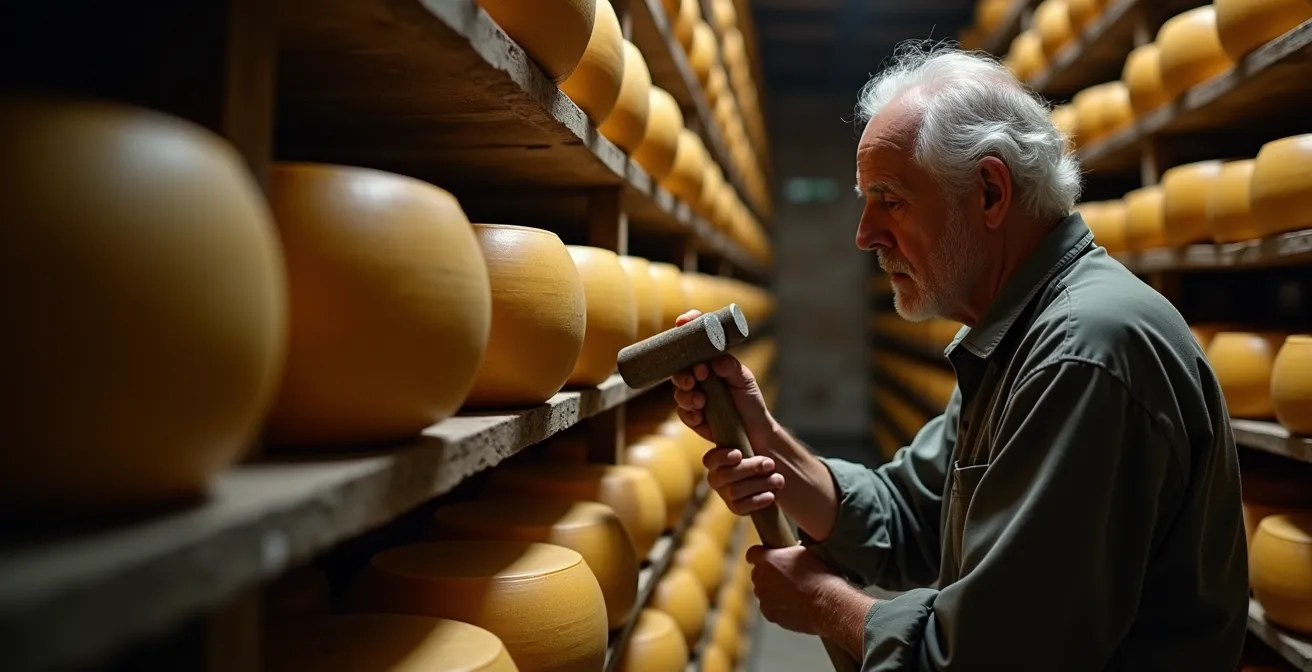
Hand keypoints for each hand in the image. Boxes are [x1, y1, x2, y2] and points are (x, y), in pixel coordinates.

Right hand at [671, 309, 780, 514]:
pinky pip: (683, 413)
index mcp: (711, 361)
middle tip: (694, 379)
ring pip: (678, 392)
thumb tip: (716, 361)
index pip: (695, 340)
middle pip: (679, 368)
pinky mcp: (692, 416)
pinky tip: (701, 417)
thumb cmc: (751, 401)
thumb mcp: (745, 380)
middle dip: (682, 373)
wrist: (755, 432)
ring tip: (702, 402)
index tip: (682, 322)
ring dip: (687, 396)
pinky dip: (690, 414)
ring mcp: (694, 395)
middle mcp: (699, 376)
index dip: (687, 327)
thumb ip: (731, 368)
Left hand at [745, 545, 856, 635]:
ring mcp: (764, 599)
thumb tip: (784, 555)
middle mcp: (760, 579)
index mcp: (766, 560)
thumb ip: (785, 554)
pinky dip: (779, 606)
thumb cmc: (820, 576)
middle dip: (769, 574)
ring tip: (795, 592)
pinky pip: (771, 607)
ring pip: (764, 592)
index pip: (752, 554)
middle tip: (788, 576)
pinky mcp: (770, 615)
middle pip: (758, 574)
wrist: (828, 604)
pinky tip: (796, 604)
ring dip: (774, 591)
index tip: (768, 557)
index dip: (761, 554)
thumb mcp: (803, 553)